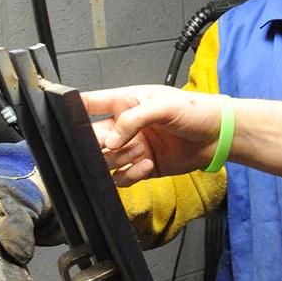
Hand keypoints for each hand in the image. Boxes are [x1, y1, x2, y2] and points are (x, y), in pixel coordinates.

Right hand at [82, 85, 224, 185]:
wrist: (218, 135)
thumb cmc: (196, 110)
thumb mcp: (165, 105)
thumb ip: (134, 119)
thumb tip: (110, 140)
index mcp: (126, 103)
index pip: (90, 103)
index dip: (72, 110)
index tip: (62, 118)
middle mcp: (125, 126)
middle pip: (92, 138)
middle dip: (96, 145)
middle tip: (111, 145)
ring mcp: (132, 147)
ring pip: (105, 161)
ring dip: (117, 160)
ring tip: (139, 151)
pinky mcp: (142, 166)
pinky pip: (123, 177)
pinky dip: (130, 175)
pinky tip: (146, 165)